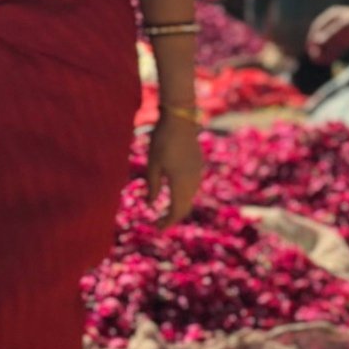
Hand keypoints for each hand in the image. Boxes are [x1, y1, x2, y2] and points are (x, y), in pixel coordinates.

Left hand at [147, 111, 202, 226]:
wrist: (180, 120)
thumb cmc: (162, 140)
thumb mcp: (152, 164)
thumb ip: (152, 186)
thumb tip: (150, 205)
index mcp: (180, 184)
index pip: (176, 211)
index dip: (167, 222)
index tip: (158, 229)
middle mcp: (193, 182)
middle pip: (185, 207)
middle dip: (173, 217)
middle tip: (160, 223)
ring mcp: (197, 174)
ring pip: (190, 198)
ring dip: (179, 206)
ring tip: (166, 210)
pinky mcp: (198, 166)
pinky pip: (192, 187)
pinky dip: (183, 195)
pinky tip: (174, 192)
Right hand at [307, 1, 348, 64]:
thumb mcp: (344, 28)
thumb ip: (330, 35)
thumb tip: (316, 42)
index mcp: (333, 14)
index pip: (317, 26)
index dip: (312, 38)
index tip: (309, 49)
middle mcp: (336, 21)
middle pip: (322, 35)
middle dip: (317, 46)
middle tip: (313, 58)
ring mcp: (342, 30)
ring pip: (329, 43)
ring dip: (323, 52)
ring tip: (319, 61)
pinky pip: (337, 47)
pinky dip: (332, 54)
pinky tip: (327, 61)